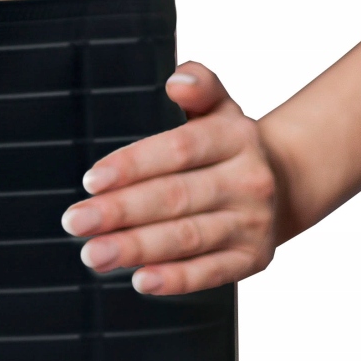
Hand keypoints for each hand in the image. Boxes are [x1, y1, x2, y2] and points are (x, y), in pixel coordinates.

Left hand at [60, 62, 289, 296]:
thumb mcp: (219, 106)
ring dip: (137, 248)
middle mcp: (249, 179)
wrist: (285, 183)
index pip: (180, 149)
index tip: (91, 180)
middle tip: (76, 222)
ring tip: (94, 254)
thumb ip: (200, 86)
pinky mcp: (253, 258)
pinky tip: (142, 280)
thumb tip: (178, 80)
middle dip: (121, 212)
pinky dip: (176, 279)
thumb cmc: (229, 146)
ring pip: (188, 237)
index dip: (133, 164)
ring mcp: (253, 221)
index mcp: (236, 137)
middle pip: (177, 197)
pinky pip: (211, 272)